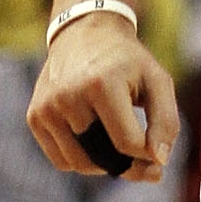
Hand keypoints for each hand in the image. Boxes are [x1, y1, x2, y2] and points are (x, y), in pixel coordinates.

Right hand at [28, 16, 177, 181]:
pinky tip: (95, 141)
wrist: (85, 34)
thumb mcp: (157, 81)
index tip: (156, 152)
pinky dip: (82, 160)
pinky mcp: (35, 116)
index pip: (128, 143)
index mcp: (101, 83)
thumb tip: (159, 161)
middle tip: (144, 164)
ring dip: (104, 165)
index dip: (147, 156)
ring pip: (80, 164)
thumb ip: (166, 122)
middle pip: (102, 158)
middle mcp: (68, 95)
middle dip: (127, 167)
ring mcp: (47, 107)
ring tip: (119, 146)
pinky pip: (61, 160)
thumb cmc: (127, 62)